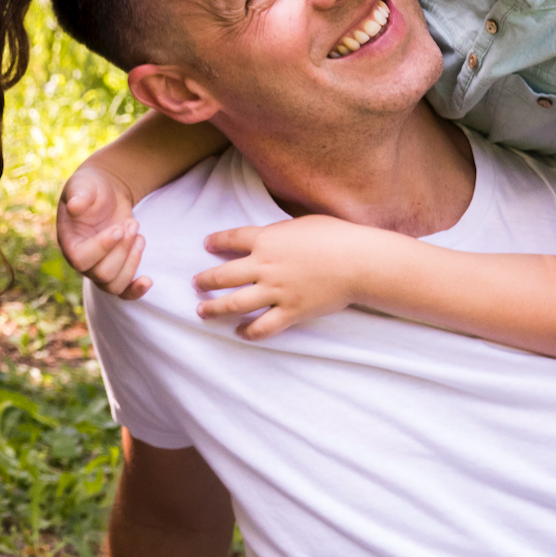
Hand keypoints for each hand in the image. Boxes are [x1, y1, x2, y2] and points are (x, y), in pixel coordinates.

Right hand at [58, 165, 150, 299]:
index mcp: (69, 243)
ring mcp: (99, 268)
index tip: (119, 228)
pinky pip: (124, 292)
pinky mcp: (117, 269)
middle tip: (133, 224)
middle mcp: (82, 261)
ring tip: (139, 235)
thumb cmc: (92, 187)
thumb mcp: (84, 183)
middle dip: (123, 250)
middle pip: (102, 274)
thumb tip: (75, 206)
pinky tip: (148, 281)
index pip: (81, 259)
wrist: (107, 192)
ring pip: (114, 285)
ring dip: (132, 262)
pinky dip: (136, 291)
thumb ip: (79, 193)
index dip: (102, 248)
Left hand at [193, 214, 379, 338]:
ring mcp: (276, 290)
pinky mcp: (290, 311)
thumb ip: (280, 231)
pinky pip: (262, 327)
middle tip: (196, 283)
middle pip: (223, 275)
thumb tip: (271, 234)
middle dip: (205, 280)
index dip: (215, 241)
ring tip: (202, 311)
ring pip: (234, 304)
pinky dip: (248, 332)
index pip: (231, 239)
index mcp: (267, 240)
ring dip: (214, 309)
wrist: (359, 261)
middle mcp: (265, 265)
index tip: (206, 244)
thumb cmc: (336, 236)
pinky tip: (239, 332)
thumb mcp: (301, 223)